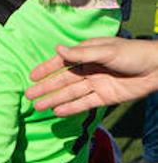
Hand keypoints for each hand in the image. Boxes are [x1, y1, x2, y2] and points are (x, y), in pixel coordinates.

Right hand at [26, 38, 157, 115]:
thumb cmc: (133, 53)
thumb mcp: (105, 51)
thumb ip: (80, 53)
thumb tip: (56, 50)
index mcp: (87, 54)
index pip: (62, 62)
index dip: (46, 69)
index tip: (31, 76)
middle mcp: (89, 69)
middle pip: (63, 80)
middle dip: (46, 88)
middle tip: (29, 96)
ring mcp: (96, 84)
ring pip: (71, 93)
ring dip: (55, 100)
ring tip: (38, 107)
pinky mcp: (105, 97)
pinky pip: (85, 103)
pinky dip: (71, 108)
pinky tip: (58, 112)